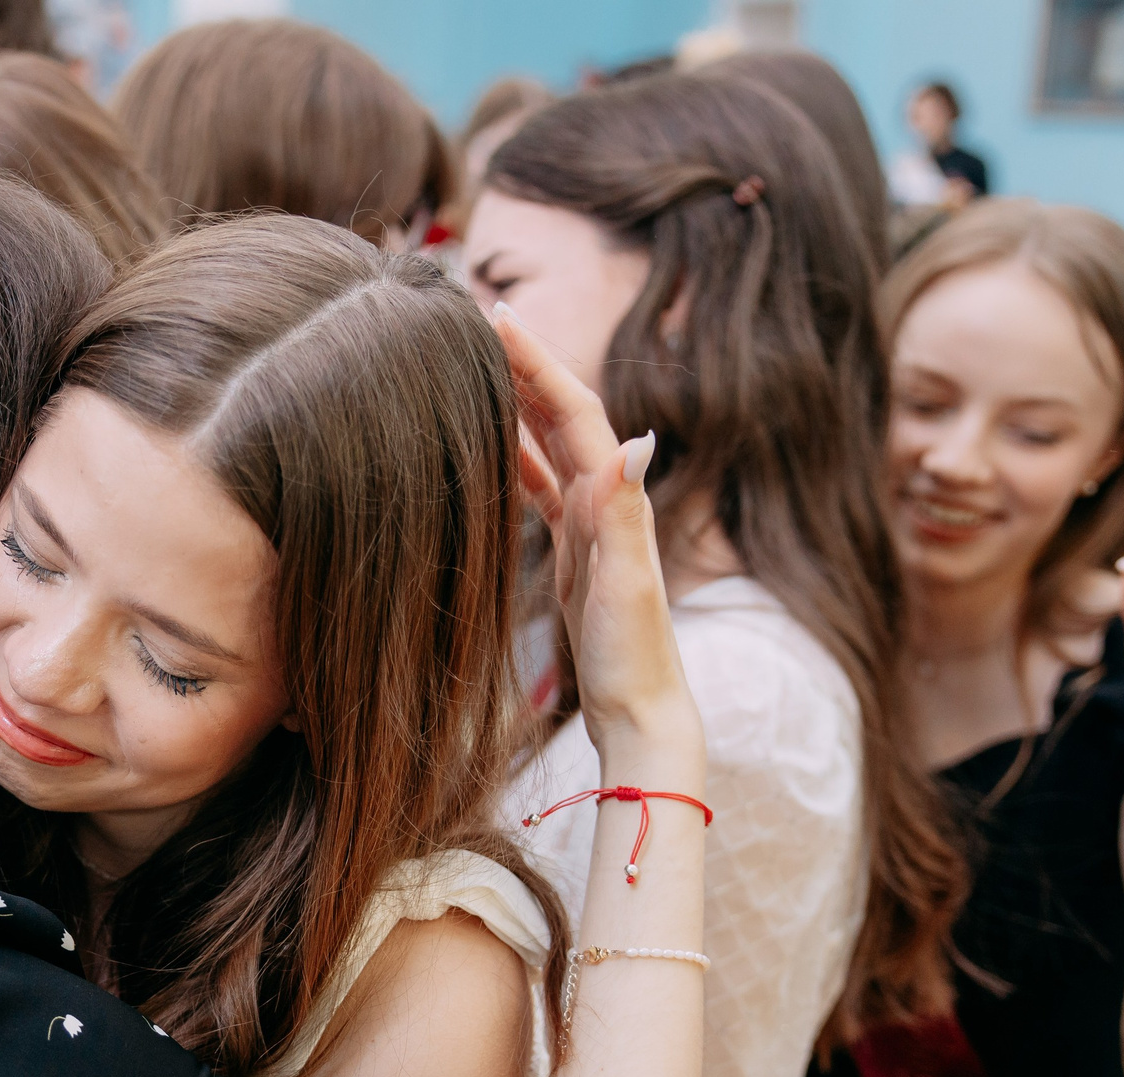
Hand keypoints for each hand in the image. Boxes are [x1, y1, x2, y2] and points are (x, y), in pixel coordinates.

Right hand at [491, 303, 696, 753]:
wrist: (643, 711)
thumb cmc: (634, 657)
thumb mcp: (626, 586)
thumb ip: (626, 515)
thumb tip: (639, 439)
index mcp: (613, 499)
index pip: (573, 410)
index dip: (537, 362)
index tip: (498, 317)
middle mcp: (606, 502)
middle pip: (561, 414)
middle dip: (526, 364)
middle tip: (480, 321)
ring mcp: (591, 526)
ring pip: (550, 445)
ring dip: (521, 402)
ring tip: (482, 366)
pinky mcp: (576, 553)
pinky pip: (543, 490)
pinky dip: (520, 459)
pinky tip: (495, 448)